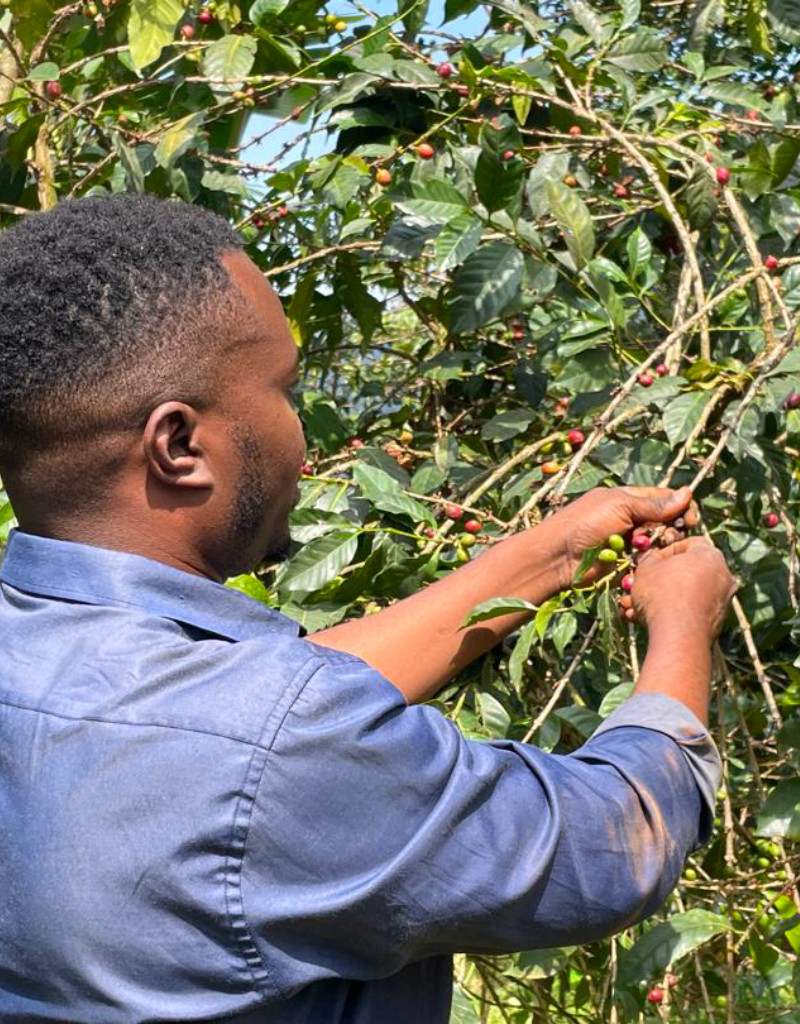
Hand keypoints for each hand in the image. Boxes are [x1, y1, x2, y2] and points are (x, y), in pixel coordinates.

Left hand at [550, 485, 697, 587]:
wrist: (558, 556)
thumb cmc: (585, 524)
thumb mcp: (619, 506)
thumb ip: (653, 504)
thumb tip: (687, 493)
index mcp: (626, 498)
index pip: (662, 498)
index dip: (679, 506)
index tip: (690, 518)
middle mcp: (628, 517)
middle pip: (663, 520)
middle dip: (672, 527)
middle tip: (674, 535)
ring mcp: (627, 540)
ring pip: (657, 541)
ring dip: (661, 544)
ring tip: (656, 547)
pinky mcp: (625, 562)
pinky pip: (647, 559)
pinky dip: (651, 559)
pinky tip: (650, 561)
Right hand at [619, 537, 737, 639]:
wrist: (679, 636)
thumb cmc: (662, 593)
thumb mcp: (646, 568)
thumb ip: (649, 558)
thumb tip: (652, 557)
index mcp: (711, 556)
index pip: (690, 543)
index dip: (666, 550)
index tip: (651, 560)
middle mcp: (723, 577)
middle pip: (687, 572)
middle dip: (660, 579)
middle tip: (640, 584)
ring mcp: (722, 602)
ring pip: (685, 595)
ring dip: (660, 599)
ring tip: (633, 607)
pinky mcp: (716, 624)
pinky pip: (689, 612)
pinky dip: (670, 614)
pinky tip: (643, 621)